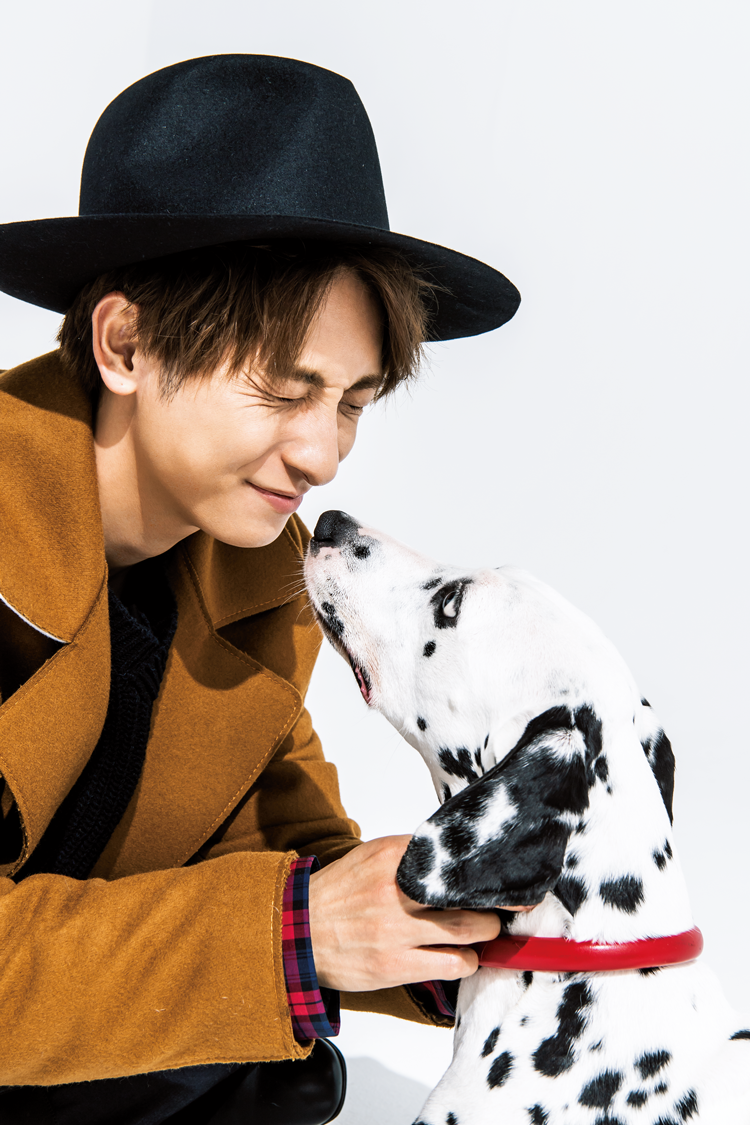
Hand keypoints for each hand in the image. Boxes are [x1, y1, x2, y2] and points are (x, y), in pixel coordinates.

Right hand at [308, 835, 500, 991]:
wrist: (298, 932)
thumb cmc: (339, 895)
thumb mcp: (371, 858)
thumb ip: (411, 855)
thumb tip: (456, 858)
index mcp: (391, 857)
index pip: (451, 856)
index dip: (482, 867)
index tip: (501, 873)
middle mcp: (395, 890)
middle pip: (466, 892)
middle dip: (492, 902)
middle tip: (501, 905)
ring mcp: (395, 930)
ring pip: (467, 929)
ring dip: (486, 932)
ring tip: (485, 932)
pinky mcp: (394, 965)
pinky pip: (451, 964)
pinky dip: (466, 960)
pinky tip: (463, 957)